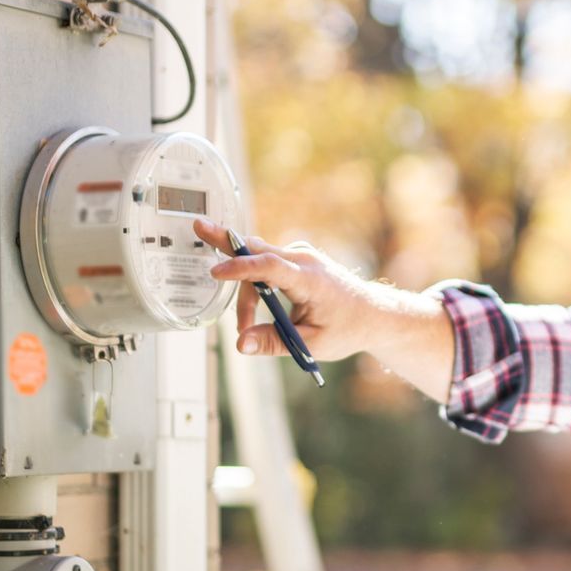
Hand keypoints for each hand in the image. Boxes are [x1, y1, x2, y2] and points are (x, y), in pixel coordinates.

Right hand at [192, 220, 457, 400]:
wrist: (373, 315)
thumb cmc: (346, 329)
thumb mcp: (310, 344)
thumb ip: (273, 343)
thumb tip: (240, 344)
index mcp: (310, 280)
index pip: (270, 267)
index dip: (240, 269)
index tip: (216, 272)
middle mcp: (304, 259)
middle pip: (257, 250)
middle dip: (226, 242)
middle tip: (197, 226)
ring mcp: (300, 255)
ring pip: (258, 261)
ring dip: (245, 289)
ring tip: (245, 323)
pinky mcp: (296, 258)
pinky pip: (265, 263)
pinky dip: (253, 281)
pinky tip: (252, 306)